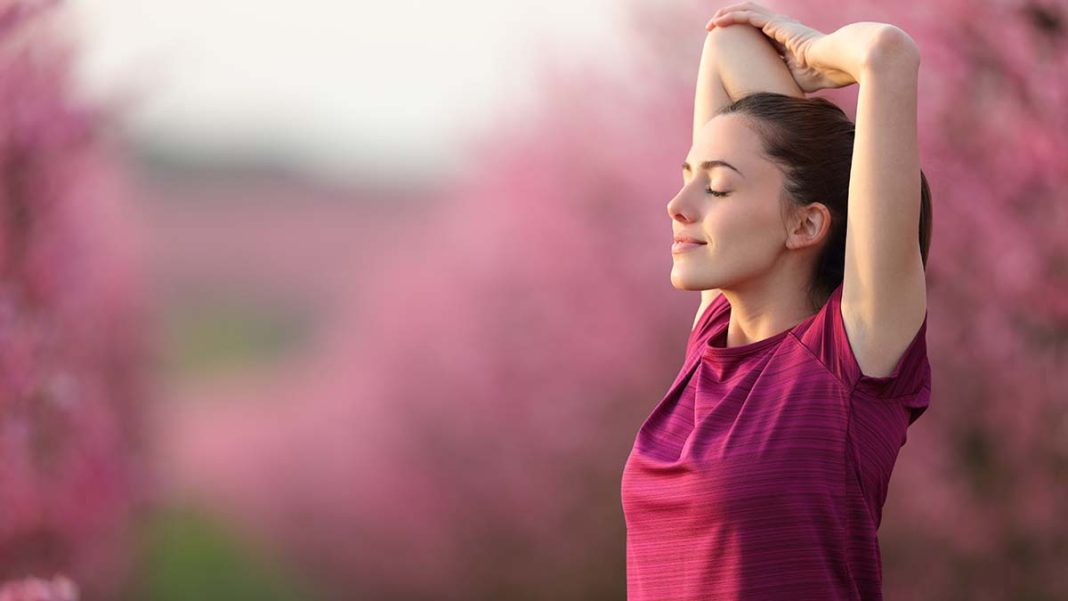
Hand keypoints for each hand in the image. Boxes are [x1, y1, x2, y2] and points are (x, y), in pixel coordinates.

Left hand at [705, 2, 854, 92]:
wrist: (838, 62)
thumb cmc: (824, 74)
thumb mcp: (795, 81)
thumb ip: (781, 82)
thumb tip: (769, 98)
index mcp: (787, 41)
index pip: (758, 36)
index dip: (742, 39)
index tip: (726, 47)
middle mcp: (783, 29)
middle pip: (751, 20)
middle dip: (731, 23)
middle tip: (712, 31)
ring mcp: (781, 25)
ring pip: (747, 13)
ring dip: (727, 16)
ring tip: (711, 25)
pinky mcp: (779, 24)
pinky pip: (750, 16)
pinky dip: (733, 17)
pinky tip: (719, 22)